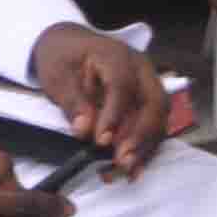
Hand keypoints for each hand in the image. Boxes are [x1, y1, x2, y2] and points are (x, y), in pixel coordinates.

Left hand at [30, 24, 165, 171]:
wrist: (70, 45)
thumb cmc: (63, 57)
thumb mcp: (57, 75)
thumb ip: (72, 101)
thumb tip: (84, 130)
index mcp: (116, 55)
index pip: (122, 86)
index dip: (114, 115)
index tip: (101, 141)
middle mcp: (140, 68)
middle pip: (153, 102)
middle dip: (140, 135)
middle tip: (121, 161)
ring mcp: (149, 84)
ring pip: (159, 117)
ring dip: (145, 146)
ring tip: (126, 171)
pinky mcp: (149, 100)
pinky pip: (155, 125)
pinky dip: (146, 148)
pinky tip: (133, 168)